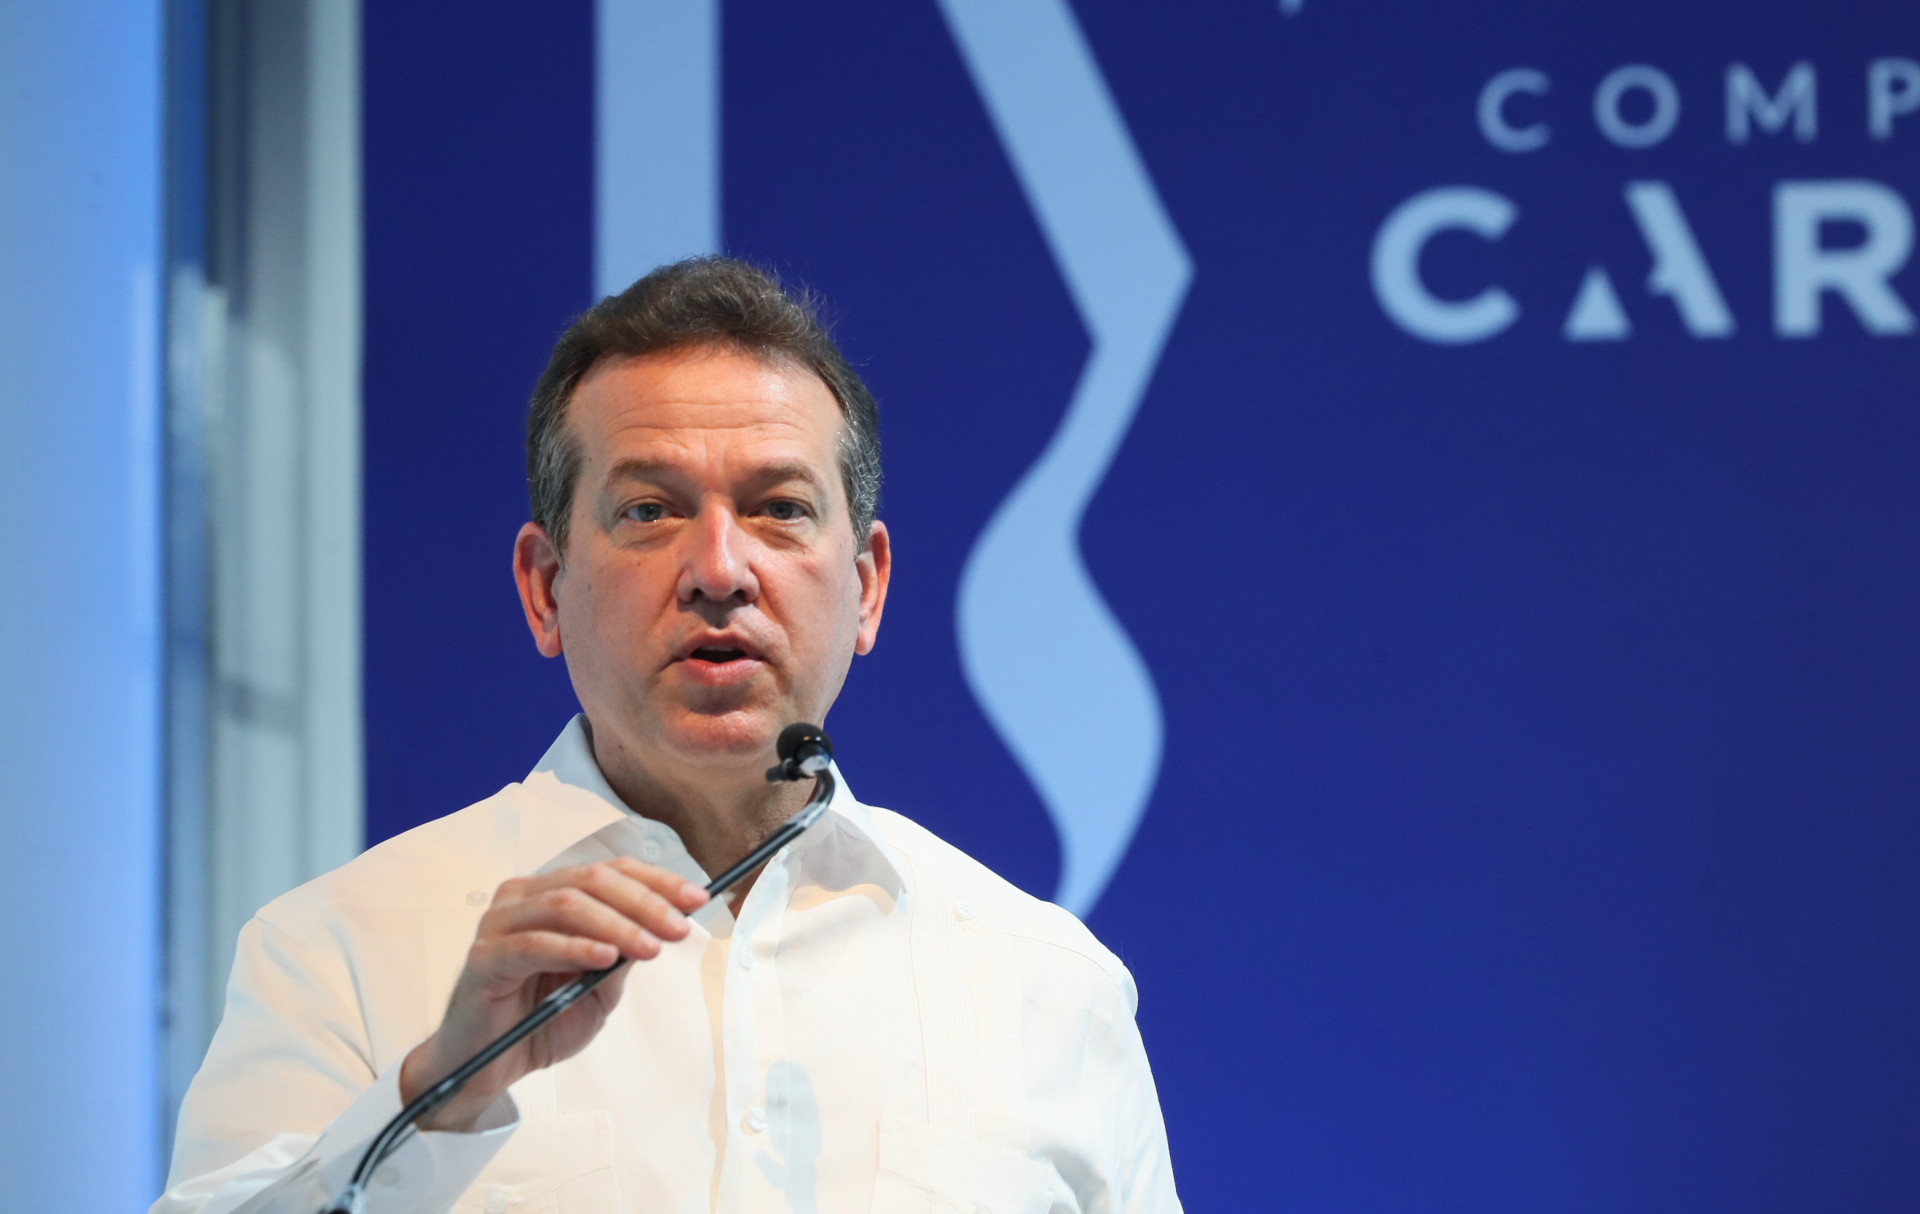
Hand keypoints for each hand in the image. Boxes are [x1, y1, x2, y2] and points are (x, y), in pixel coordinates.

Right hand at [399, 858, 708, 1129]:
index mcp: (551, 894)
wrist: (489, 1067)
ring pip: (566, 905)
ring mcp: (499, 924)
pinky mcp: (484, 958)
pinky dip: (574, 947)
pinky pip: (533, 944)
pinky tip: (604, 958)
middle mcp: (522, 898)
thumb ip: (624, 951)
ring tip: (650, 948)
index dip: (656, 881)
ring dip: (615, 924)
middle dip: (644, 902)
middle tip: (679, 929)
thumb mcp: (599, 985)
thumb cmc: (541, 1021)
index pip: (610, 871)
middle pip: (591, 880)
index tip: (698, 900)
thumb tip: (669, 920)